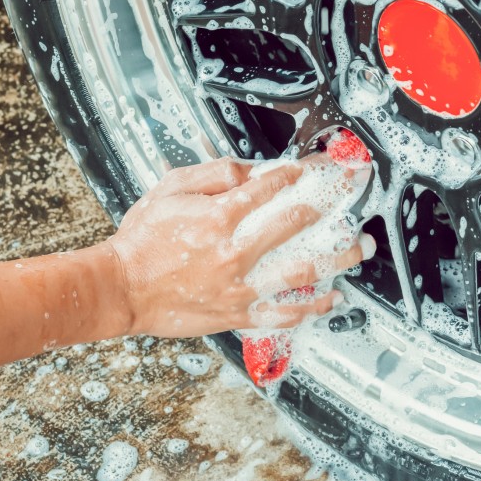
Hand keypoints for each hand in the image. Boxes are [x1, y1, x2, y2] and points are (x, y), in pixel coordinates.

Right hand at [103, 157, 370, 337]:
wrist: (120, 289)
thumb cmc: (142, 240)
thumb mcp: (169, 190)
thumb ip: (212, 175)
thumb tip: (250, 171)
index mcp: (217, 216)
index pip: (270, 187)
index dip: (299, 172)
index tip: (316, 167)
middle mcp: (234, 251)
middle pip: (296, 224)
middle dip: (330, 207)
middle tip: (354, 199)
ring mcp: (239, 285)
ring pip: (301, 272)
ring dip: (336, 259)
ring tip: (359, 248)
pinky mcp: (238, 312)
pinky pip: (283, 313)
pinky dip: (311, 307)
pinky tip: (332, 298)